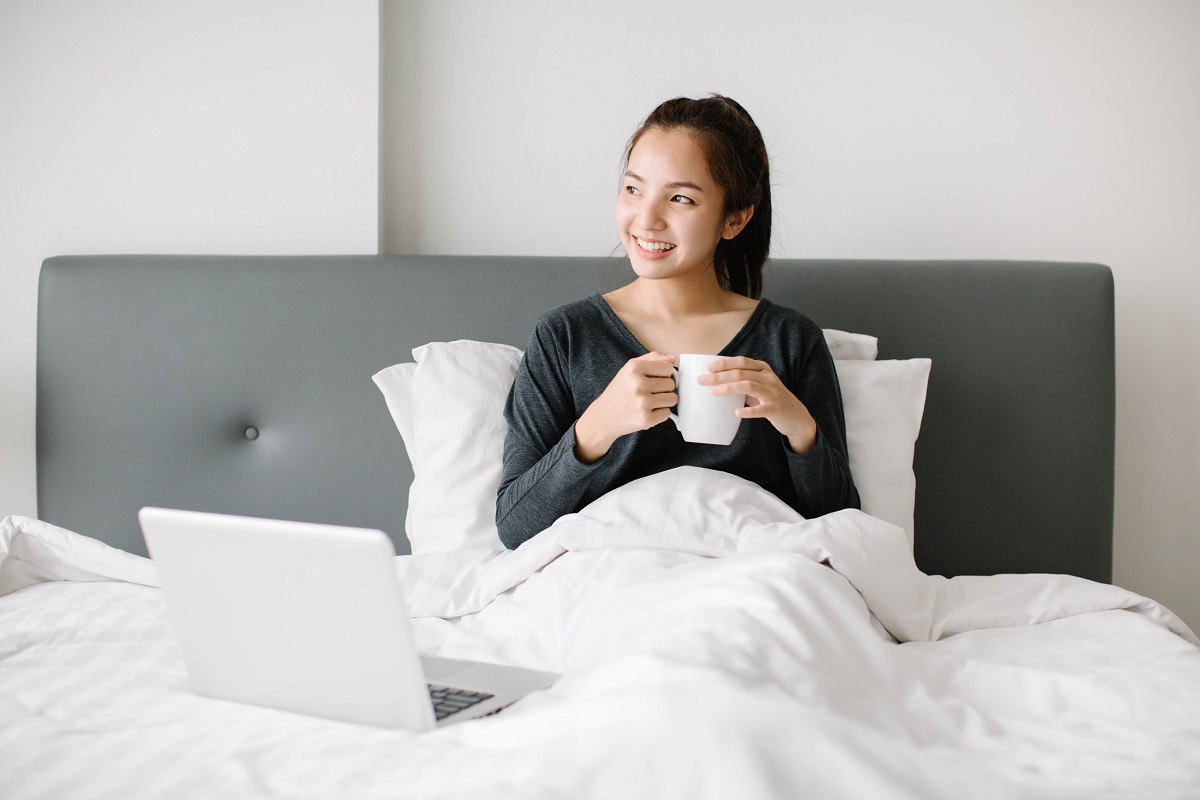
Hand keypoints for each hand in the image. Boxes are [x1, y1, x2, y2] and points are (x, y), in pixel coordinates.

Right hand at [574, 353, 677, 462]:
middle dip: (663, 389)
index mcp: (634, 368)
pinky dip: (660, 414)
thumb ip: (653, 359)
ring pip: (672, 399)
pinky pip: (667, 413)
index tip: (655, 379)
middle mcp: (638, 384)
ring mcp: (642, 403)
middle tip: (649, 392)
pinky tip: (647, 411)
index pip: (668, 368)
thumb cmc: (619, 391)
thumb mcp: (630, 368)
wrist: (604, 416)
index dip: (663, 374)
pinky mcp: (646, 419)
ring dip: (664, 401)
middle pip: (671, 384)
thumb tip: (674, 358)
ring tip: (649, 402)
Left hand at [698, 356, 817, 452]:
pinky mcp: (776, 409)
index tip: (708, 367)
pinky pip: (762, 409)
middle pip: (741, 373)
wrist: (796, 416)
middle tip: (702, 381)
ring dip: (729, 388)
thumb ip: (742, 381)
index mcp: (763, 369)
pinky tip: (737, 412)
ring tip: (713, 392)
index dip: (724, 363)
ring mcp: (773, 393)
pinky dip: (749, 411)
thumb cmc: (771, 399)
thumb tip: (715, 381)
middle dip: (720, 376)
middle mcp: (769, 378)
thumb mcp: (758, 386)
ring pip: (749, 386)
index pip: (741, 362)